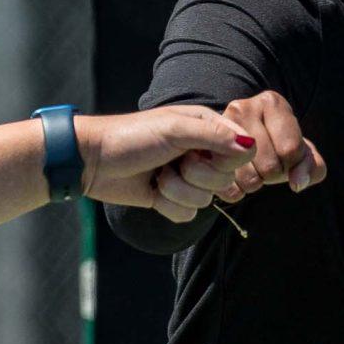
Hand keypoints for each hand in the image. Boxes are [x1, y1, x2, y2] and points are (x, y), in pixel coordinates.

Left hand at [78, 107, 256, 221]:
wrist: (92, 161)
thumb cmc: (131, 136)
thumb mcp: (174, 129)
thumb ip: (214, 136)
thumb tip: (250, 146)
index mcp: (206, 129)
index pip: (241, 151)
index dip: (226, 160)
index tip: (201, 154)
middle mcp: (201, 153)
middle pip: (225, 179)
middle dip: (196, 176)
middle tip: (173, 163)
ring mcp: (187, 177)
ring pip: (206, 201)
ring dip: (176, 191)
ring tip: (157, 176)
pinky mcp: (172, 199)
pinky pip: (188, 215)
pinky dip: (168, 206)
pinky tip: (152, 192)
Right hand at [216, 92, 325, 200]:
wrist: (249, 149)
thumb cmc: (280, 148)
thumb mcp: (303, 155)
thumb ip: (311, 168)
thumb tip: (298, 183)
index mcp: (272, 102)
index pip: (290, 149)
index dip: (294, 164)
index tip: (287, 157)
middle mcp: (242, 108)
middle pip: (270, 165)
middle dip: (274, 174)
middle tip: (269, 163)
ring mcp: (219, 129)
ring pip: (249, 178)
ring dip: (257, 183)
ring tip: (254, 168)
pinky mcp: (204, 152)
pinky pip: (229, 186)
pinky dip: (239, 191)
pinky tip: (239, 177)